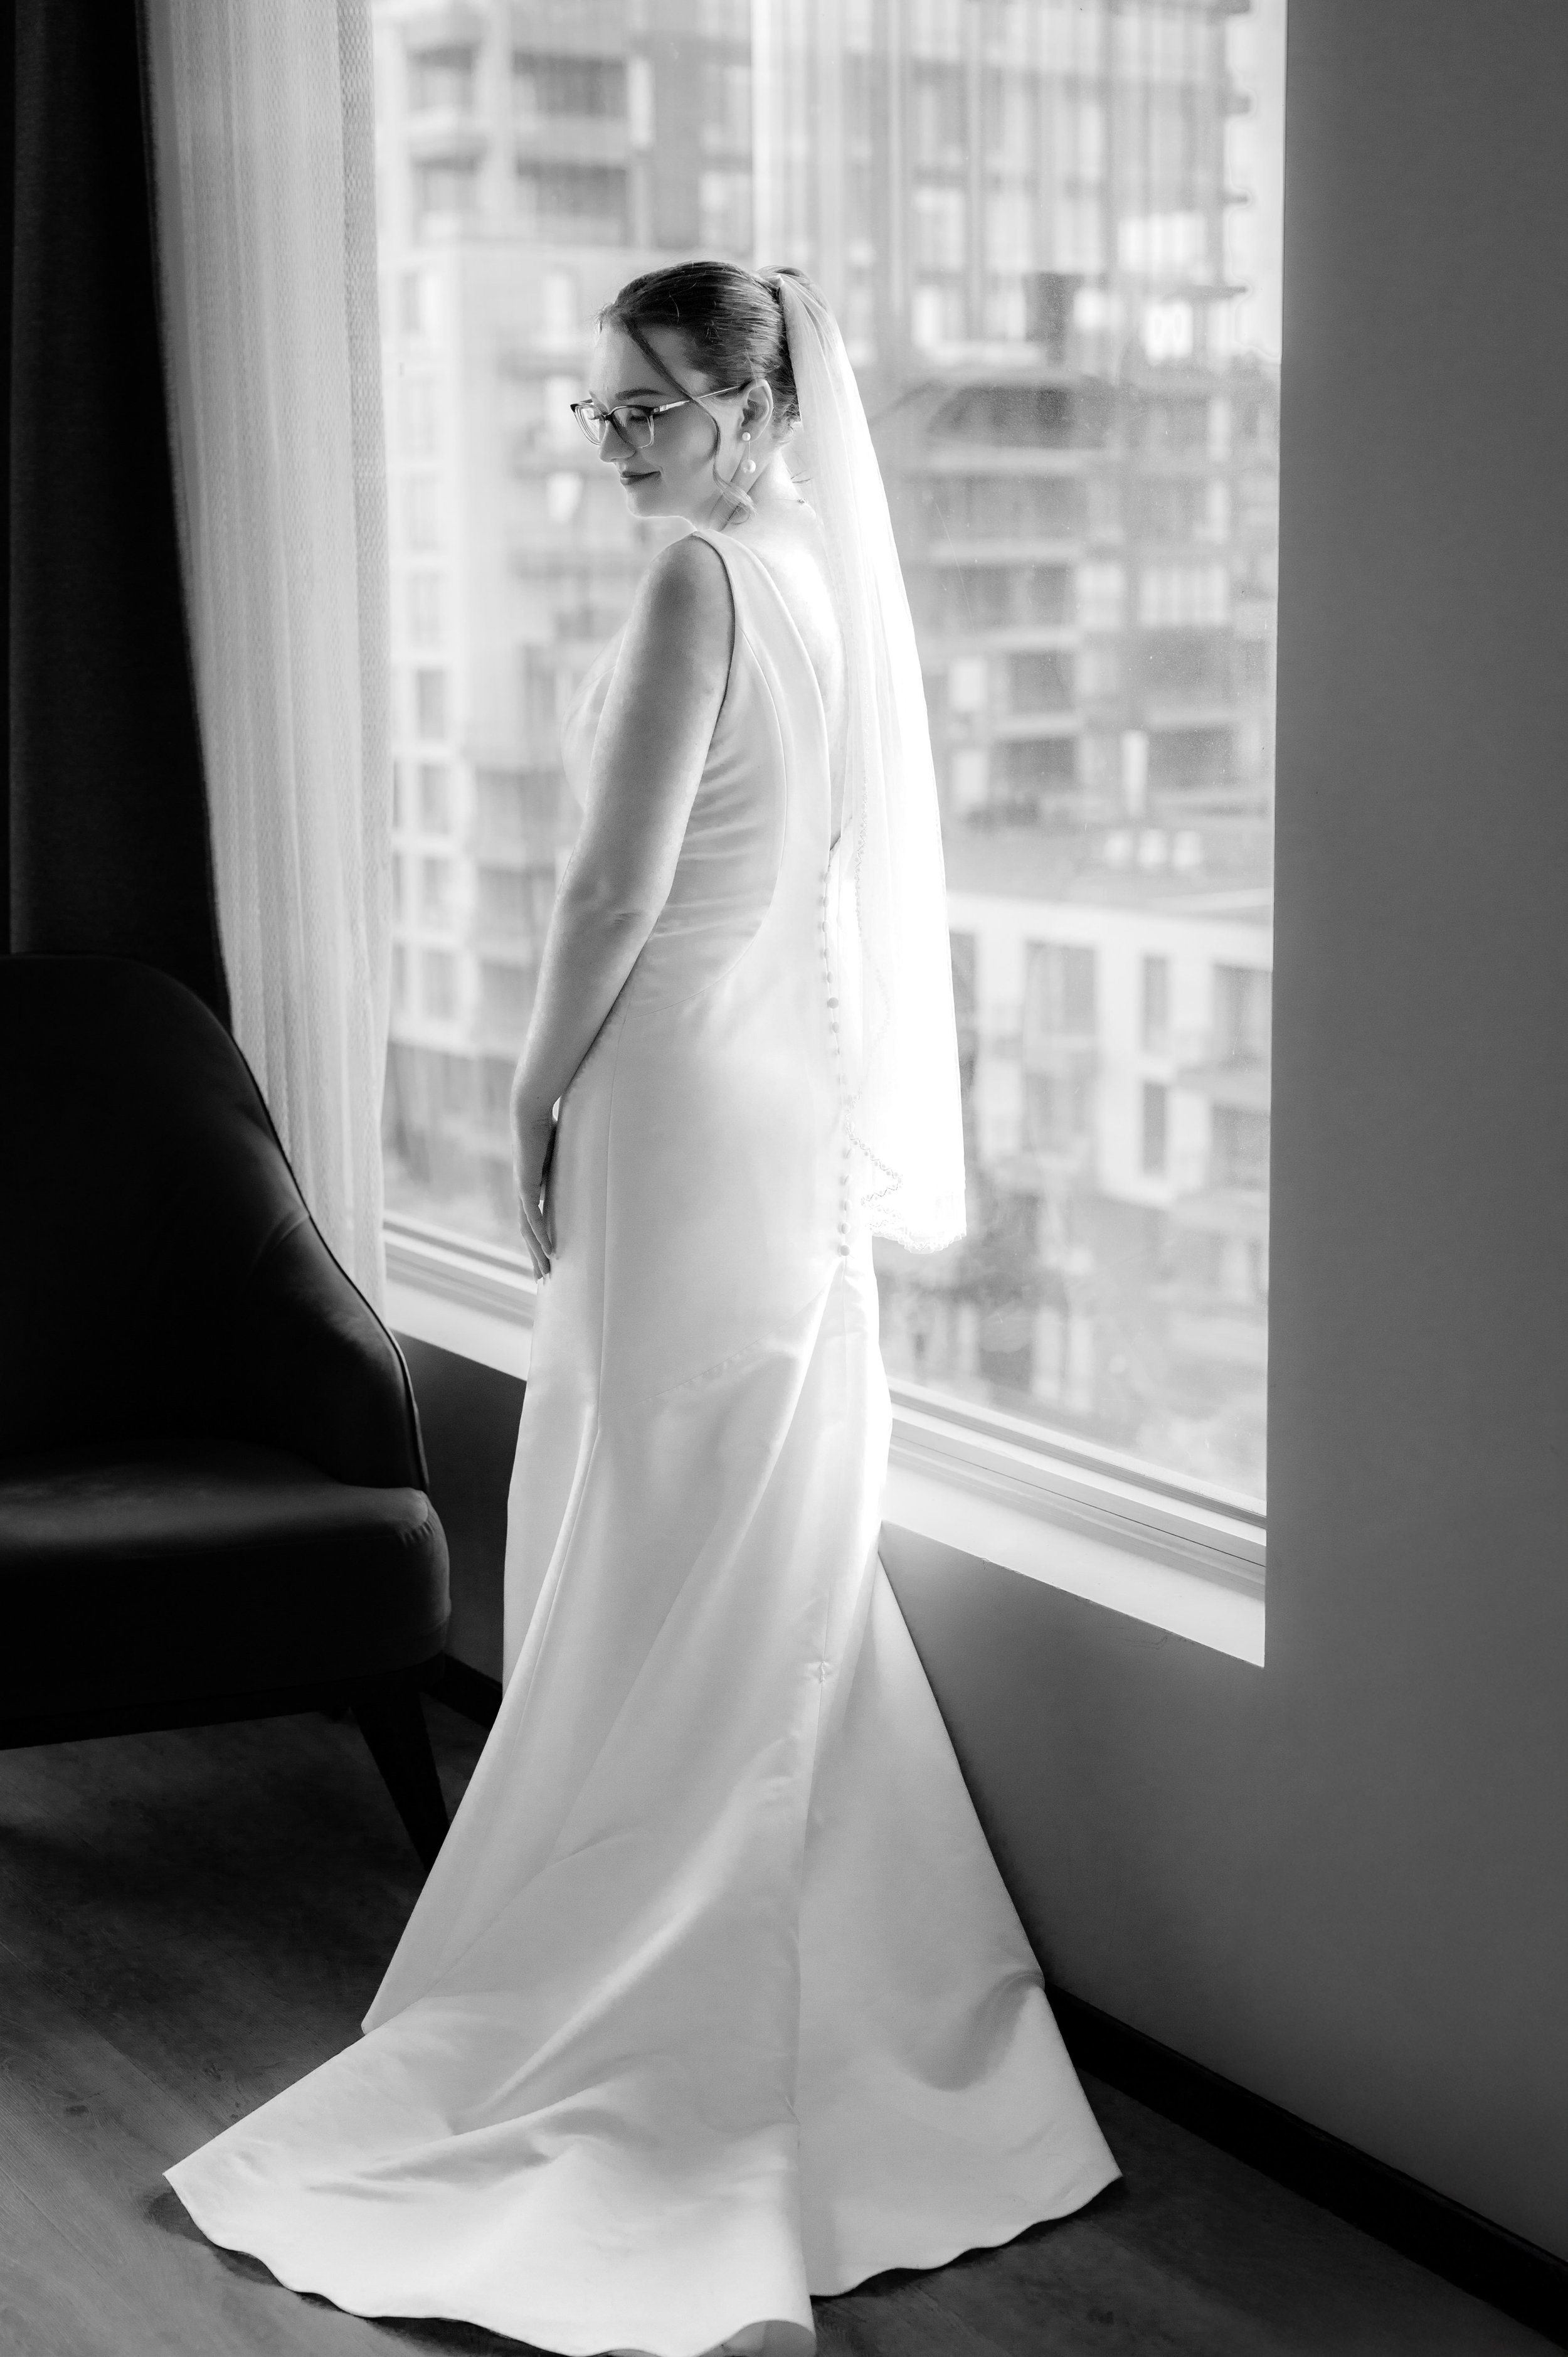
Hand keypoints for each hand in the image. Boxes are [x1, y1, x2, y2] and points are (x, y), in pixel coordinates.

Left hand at [513, 1099, 556, 1281]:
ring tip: (546, 1272)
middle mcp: (524, 1191)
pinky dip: (539, 1236)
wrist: (530, 1108)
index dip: (540, 1240)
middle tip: (543, 1279)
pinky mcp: (526, 1185)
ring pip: (528, 1230)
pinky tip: (547, 1251)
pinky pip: (532, 1217)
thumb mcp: (566, 1150)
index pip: (534, 1220)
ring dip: (537, 1253)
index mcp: (533, 1185)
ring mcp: (523, 1189)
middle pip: (528, 1233)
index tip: (549, 1259)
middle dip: (535, 1257)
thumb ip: (574, 1161)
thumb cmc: (549, 1121)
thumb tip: (599, 1159)